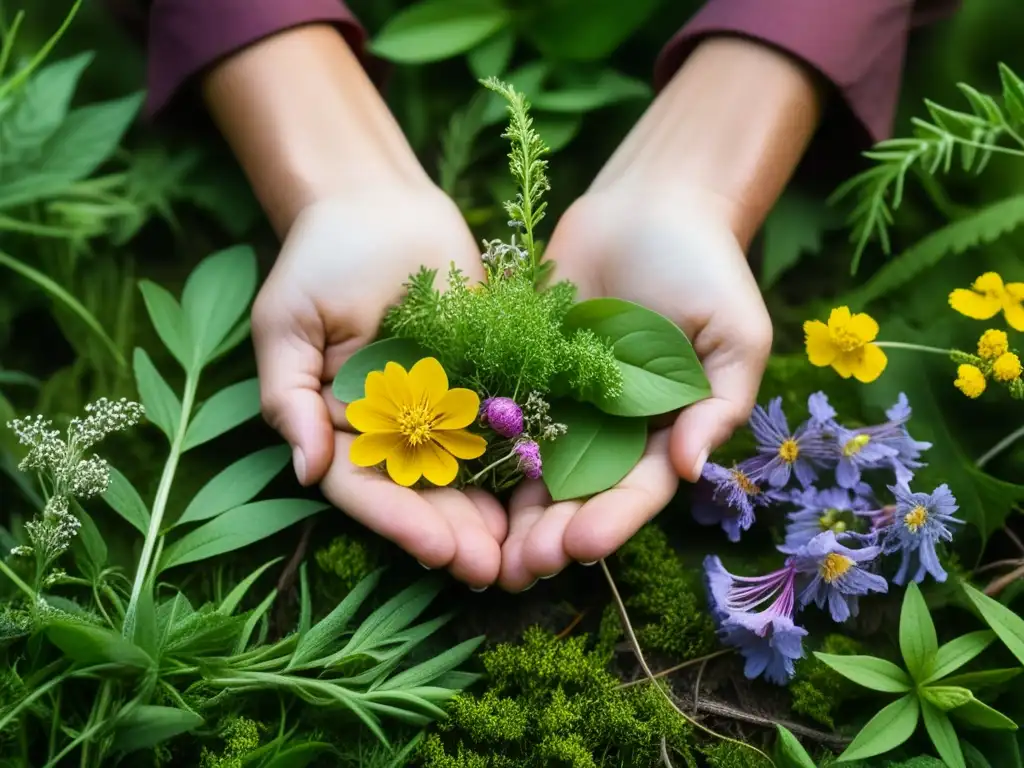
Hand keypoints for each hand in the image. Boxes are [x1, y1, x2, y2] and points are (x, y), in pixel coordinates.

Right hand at [251, 183, 506, 588]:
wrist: (381, 202)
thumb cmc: (320, 258)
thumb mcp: (286, 324)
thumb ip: (290, 396)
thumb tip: (303, 469)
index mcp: (339, 424)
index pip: (365, 486)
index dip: (399, 521)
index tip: (437, 550)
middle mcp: (391, 426)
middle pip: (421, 493)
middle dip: (454, 534)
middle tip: (492, 570)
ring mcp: (438, 407)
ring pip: (465, 473)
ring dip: (491, 514)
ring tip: (523, 552)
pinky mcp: (481, 379)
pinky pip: (501, 426)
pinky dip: (520, 461)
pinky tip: (546, 493)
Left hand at [495, 35, 818, 590]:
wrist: (650, 204)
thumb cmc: (706, 267)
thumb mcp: (735, 334)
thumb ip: (718, 403)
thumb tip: (693, 469)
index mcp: (661, 431)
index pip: (636, 490)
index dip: (611, 521)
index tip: (581, 547)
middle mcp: (608, 427)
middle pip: (576, 493)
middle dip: (550, 533)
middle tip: (519, 567)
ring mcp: (561, 400)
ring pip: (530, 467)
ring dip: (507, 510)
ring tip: (480, 547)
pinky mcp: (521, 367)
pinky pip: (495, 411)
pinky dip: (476, 446)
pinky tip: (449, 478)